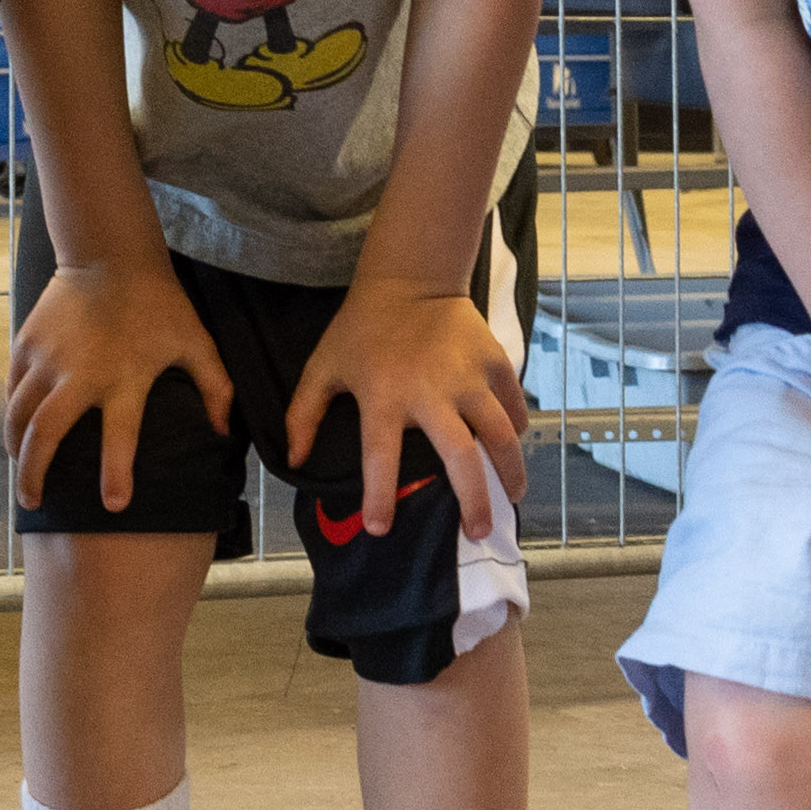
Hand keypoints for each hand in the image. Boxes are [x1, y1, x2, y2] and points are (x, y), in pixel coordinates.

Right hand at [4, 255, 237, 511]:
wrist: (109, 254)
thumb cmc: (158, 302)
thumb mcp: (195, 342)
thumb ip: (215, 387)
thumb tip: (227, 431)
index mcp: (123, 379)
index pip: (119, 437)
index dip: (117, 473)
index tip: (114, 505)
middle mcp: (79, 374)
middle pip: (46, 435)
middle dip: (35, 474)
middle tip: (34, 502)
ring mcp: (47, 359)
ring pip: (19, 416)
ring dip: (16, 449)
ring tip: (20, 472)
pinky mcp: (26, 344)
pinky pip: (11, 389)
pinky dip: (11, 415)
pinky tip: (15, 432)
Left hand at [288, 277, 530, 540]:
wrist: (411, 276)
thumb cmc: (362, 328)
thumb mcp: (324, 366)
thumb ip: (304, 414)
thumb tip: (293, 461)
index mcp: (385, 396)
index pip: (381, 457)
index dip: (379, 496)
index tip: (380, 529)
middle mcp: (432, 391)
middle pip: (460, 458)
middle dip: (472, 501)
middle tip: (477, 533)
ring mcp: (469, 376)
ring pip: (501, 435)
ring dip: (509, 472)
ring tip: (511, 499)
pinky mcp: (496, 361)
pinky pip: (513, 404)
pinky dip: (517, 429)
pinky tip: (513, 449)